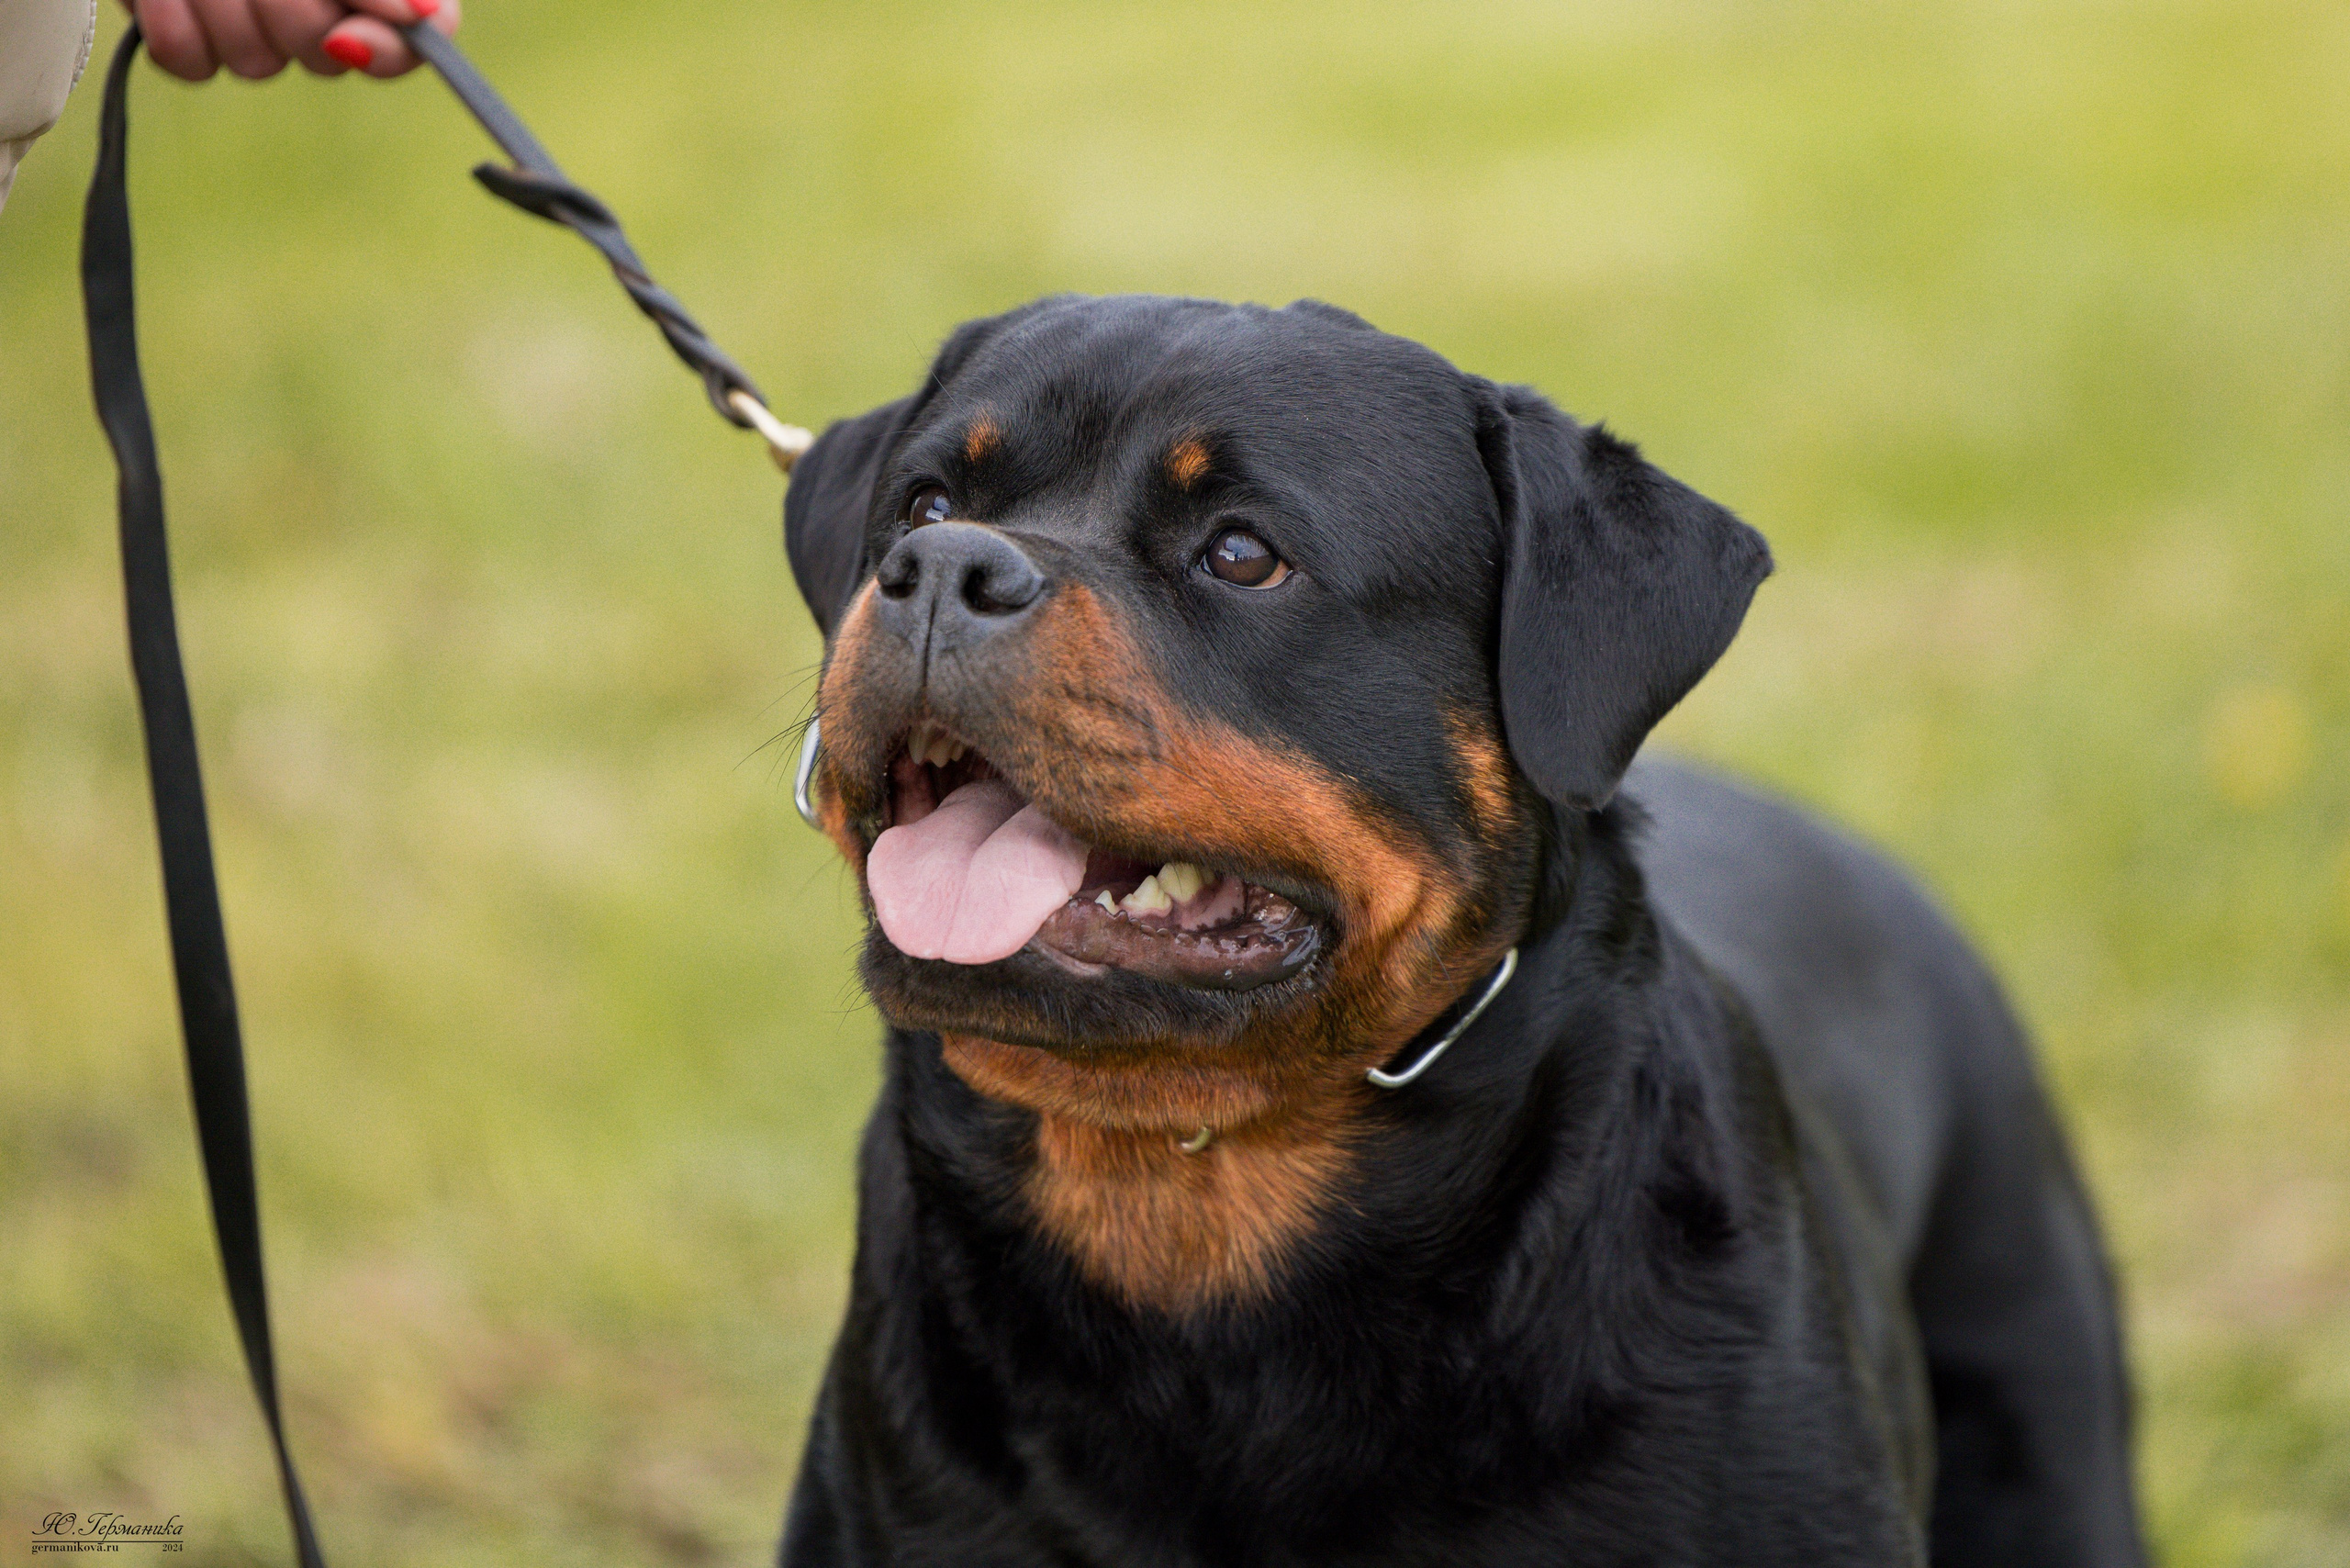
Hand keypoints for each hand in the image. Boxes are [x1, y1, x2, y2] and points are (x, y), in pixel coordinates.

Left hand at [123, 0, 462, 81]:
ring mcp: (255, 32)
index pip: (414, 44)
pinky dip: (171, 14)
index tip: (348, 36)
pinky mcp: (193, 42)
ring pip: (254, 62)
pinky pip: (188, 61)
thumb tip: (424, 15)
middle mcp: (321, 13)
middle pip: (321, 53)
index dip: (387, 50)